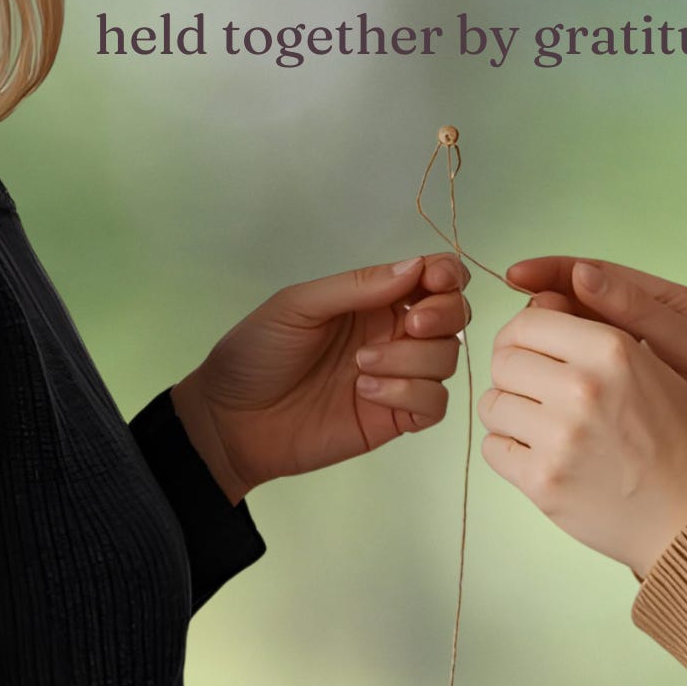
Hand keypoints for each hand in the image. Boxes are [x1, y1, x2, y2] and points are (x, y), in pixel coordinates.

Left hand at [171, 254, 468, 499]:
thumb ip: (358, 285)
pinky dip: (410, 393)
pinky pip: (434, 403)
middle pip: (454, 315)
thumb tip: (417, 265)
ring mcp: (398, 376)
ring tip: (360, 367)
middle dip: (443, 314)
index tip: (434, 280)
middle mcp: (392, 333)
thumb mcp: (299, 305)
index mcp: (373, 299)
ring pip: (446, 358)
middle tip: (408, 325)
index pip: (434, 277)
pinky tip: (367, 392)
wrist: (232, 421)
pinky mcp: (396, 417)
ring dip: (411, 359)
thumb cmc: (257, 353)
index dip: (447, 273)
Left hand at [477, 303, 686, 576]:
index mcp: (612, 351)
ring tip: (538, 425)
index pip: (527, 323)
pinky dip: (509, 449)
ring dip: (509, 412)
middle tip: (534, 392)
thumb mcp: (654, 367)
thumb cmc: (677, 439)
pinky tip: (539, 454)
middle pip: (504, 361)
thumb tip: (537, 307)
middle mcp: (583, 388)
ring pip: (493, 404)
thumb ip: (596, 335)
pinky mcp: (543, 481)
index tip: (527, 351)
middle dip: (514, 374)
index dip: (520, 336)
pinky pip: (493, 449)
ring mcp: (560, 437)